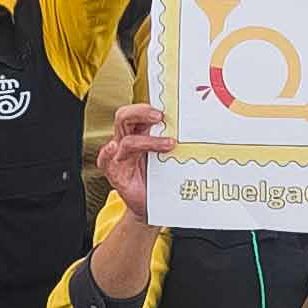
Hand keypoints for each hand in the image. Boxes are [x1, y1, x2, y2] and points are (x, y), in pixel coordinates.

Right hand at [93, 99, 172, 214]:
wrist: (154, 206)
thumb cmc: (163, 178)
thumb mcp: (171, 156)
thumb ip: (176, 142)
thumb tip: (200, 130)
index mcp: (140, 132)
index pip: (139, 111)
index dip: (148, 103)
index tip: (165, 101)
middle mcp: (126, 140)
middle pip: (125, 117)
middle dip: (142, 112)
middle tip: (161, 116)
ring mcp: (119, 157)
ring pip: (126, 140)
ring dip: (148, 140)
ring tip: (169, 144)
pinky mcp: (114, 173)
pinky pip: (106, 159)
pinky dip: (108, 152)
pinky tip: (113, 147)